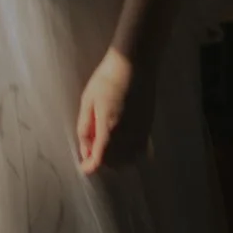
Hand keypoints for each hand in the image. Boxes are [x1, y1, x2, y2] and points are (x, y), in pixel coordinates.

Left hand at [75, 46, 153, 176]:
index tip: (84, 168)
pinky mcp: (148, 126)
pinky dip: (132, 153)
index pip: (100, 158)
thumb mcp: (87, 101)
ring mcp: (141, 131)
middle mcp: (127, 134)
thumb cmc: (106, 79)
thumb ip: (85, 128)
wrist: (135, 63)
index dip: (90, 166)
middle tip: (91, 151)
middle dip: (102, 161)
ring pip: (130, 159)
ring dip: (117, 159)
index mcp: (109, 128)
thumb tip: (84, 150)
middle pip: (115, 162)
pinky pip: (142, 150)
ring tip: (106, 147)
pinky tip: (125, 145)